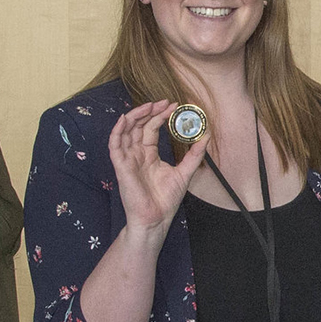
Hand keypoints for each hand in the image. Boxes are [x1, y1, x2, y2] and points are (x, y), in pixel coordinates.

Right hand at [108, 100, 210, 231]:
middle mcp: (136, 154)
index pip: (151, 129)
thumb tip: (206, 136)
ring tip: (150, 105)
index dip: (160, 115)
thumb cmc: (166, 199)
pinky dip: (117, 130)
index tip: (174, 105)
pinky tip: (125, 118)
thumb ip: (194, 154)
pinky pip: (114, 145)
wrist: (156, 218)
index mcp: (149, 155)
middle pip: (138, 126)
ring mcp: (127, 159)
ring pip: (126, 130)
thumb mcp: (184, 172)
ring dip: (135, 116)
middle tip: (164, 102)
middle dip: (149, 111)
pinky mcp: (121, 166)